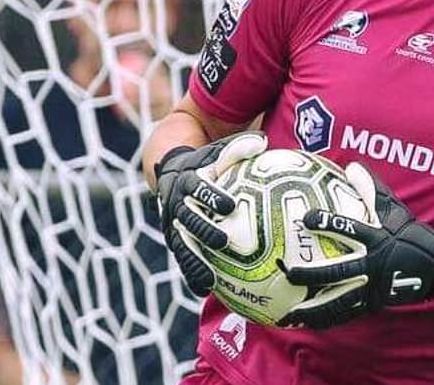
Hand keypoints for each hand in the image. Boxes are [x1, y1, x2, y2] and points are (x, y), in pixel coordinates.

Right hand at [155, 132, 266, 294]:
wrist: (171, 172)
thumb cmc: (206, 162)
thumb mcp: (218, 152)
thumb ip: (238, 148)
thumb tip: (263, 142)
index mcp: (187, 181)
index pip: (198, 188)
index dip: (211, 196)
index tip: (229, 205)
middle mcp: (176, 204)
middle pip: (187, 219)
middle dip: (203, 230)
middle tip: (222, 241)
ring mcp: (172, 225)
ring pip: (181, 245)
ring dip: (194, 262)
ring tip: (210, 280)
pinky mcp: (174, 240)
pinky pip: (182, 259)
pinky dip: (191, 274)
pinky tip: (204, 292)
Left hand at [279, 162, 433, 328]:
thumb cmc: (409, 231)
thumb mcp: (393, 206)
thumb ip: (370, 186)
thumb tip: (349, 165)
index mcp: (375, 238)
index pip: (349, 228)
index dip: (328, 223)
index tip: (306, 218)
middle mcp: (372, 264)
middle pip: (339, 271)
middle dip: (312, 273)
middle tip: (288, 271)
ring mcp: (372, 287)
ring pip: (339, 300)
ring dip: (314, 308)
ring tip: (290, 314)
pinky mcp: (373, 303)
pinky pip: (346, 313)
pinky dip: (326, 319)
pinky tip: (305, 323)